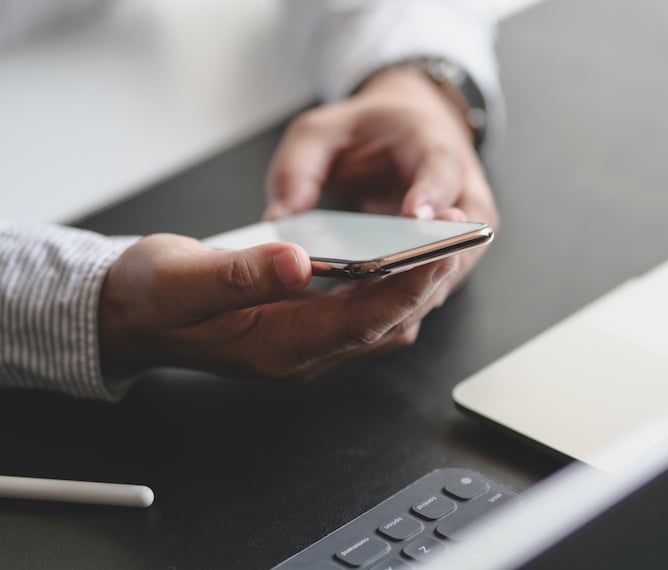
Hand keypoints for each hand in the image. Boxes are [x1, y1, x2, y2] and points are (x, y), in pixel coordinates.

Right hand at [98, 234, 457, 380]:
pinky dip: (387, 287)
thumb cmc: (151, 295)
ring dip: (411, 288)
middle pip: (384, 325)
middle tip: (456, 238)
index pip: (361, 323)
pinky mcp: (306, 329)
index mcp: (277, 348)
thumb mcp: (182, 276)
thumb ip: (238, 272)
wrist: (128, 314)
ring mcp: (306, 346)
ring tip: (438, 241)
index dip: (405, 290)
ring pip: (380, 323)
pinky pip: (363, 314)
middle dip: (423, 286)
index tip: (439, 254)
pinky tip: (396, 254)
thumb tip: (296, 260)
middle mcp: (302, 355)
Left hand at [266, 67, 497, 298]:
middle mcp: (463, 194)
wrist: (408, 135)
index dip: (430, 194)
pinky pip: (431, 290)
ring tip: (358, 311)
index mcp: (434, 145)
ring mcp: (463, 234)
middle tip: (380, 287)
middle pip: (459, 237)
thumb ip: (298, 167)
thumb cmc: (371, 131)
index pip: (441, 170)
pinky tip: (356, 317)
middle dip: (422, 267)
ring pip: (448, 274)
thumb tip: (281, 219)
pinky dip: (398, 305)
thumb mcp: (322, 130)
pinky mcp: (451, 262)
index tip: (415, 216)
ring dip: (408, 297)